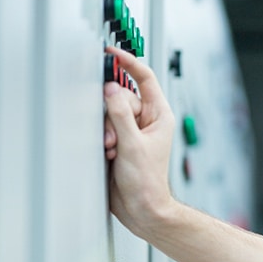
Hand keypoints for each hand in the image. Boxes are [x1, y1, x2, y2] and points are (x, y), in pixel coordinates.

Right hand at [103, 46, 176, 237]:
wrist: (141, 208)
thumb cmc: (147, 182)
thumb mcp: (132, 145)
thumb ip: (120, 115)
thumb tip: (110, 90)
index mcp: (159, 115)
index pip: (145, 78)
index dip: (129, 63)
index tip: (113, 53)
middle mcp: (147, 120)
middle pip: (120, 97)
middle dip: (112, 116)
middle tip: (114, 139)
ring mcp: (132, 130)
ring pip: (109, 113)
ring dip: (107, 131)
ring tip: (113, 150)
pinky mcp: (119, 141)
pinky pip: (104, 127)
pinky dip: (103, 139)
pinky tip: (108, 154)